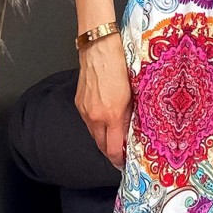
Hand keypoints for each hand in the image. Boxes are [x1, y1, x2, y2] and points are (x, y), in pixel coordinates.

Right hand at [75, 33, 132, 169]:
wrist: (99, 48)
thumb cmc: (120, 66)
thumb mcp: (132, 94)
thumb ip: (130, 116)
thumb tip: (130, 132)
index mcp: (111, 115)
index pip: (112, 149)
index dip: (118, 159)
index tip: (124, 163)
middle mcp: (95, 116)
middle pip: (101, 145)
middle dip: (111, 152)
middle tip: (121, 155)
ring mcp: (84, 110)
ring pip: (94, 134)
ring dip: (104, 139)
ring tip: (115, 139)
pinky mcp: (79, 103)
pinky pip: (88, 122)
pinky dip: (96, 126)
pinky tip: (105, 122)